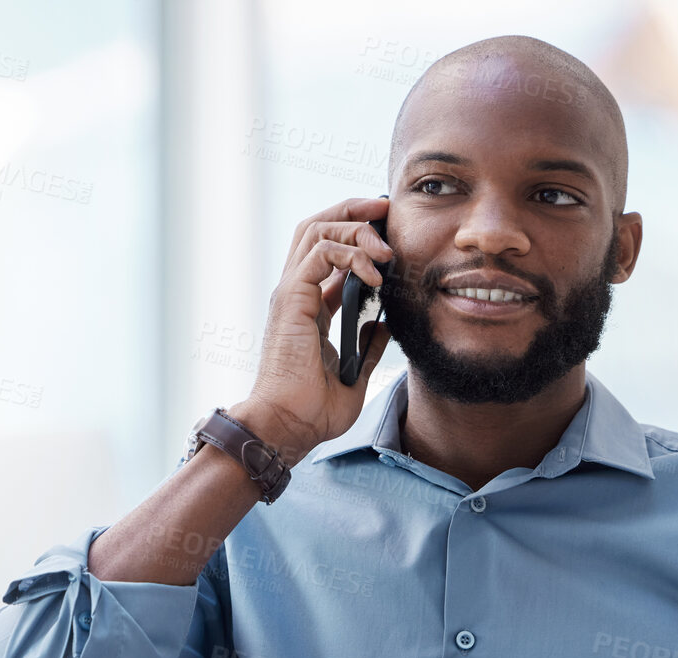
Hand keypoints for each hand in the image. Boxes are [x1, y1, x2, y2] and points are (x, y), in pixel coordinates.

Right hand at [231, 196, 393, 465]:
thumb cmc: (311, 411)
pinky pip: (321, 252)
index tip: (389, 234)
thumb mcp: (353, 376)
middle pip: (317, 226)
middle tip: (388, 211)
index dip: (357, 234)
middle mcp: (295, 293)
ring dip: (356, 227)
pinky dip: (351, 253)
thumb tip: (383, 328)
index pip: (327, 251)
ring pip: (317, 228)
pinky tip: (375, 273)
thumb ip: (367, 347)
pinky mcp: (291, 298)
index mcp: (308, 307)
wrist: (288, 427)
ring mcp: (290, 293)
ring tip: (386, 248)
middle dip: (354, 210)